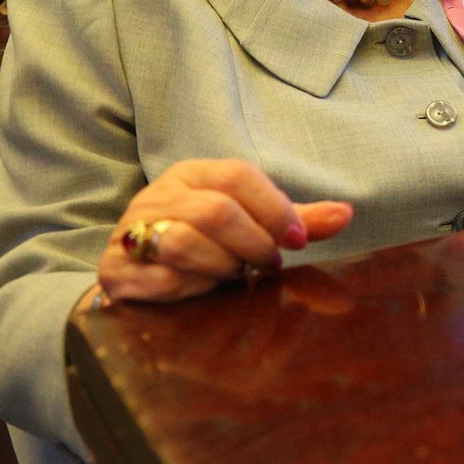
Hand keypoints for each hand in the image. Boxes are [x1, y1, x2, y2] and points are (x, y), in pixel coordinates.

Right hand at [92, 159, 352, 303]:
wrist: (136, 274)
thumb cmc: (206, 242)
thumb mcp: (249, 222)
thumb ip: (294, 219)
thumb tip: (346, 213)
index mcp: (194, 174)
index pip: (238, 175)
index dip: (276, 209)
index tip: (298, 242)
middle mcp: (160, 195)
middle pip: (217, 211)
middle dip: (253, 244)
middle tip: (268, 264)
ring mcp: (132, 230)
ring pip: (187, 243)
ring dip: (223, 265)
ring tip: (232, 273)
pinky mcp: (116, 269)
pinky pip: (161, 279)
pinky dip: (192, 288)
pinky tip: (201, 288)